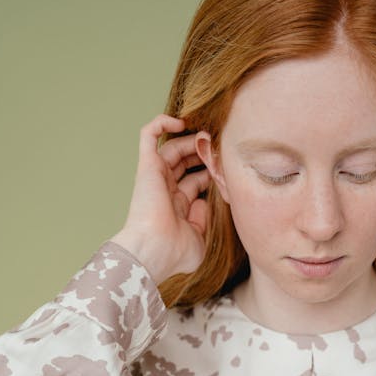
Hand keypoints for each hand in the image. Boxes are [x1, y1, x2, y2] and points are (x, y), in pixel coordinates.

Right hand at [110, 114, 210, 282]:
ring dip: (190, 139)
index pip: (195, 181)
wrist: (154, 251)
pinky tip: (180, 122)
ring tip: (206, 136)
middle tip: (219, 147)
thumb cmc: (175, 253)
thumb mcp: (200, 239)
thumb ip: (204, 222)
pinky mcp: (147, 166)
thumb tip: (204, 202)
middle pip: (185, 162)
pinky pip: (148, 135)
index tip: (228, 168)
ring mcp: (155, 177)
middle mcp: (166, 190)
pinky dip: (161, 123)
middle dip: (203, 153)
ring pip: (172, 146)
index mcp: (177, 207)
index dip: (211, 172)